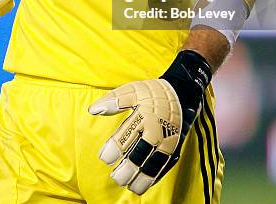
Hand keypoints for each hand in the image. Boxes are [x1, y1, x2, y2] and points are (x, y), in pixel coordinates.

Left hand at [88, 50, 210, 194]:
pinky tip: (145, 183)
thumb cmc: (152, 92)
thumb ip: (113, 100)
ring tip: (130, 185)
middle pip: (140, 155)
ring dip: (142, 178)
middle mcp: (157, 131)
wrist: (181, 94)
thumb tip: (93, 109)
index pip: (125, 137)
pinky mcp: (175, 148)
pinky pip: (165, 166)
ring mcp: (168, 142)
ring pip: (154, 165)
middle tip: (116, 177)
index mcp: (144, 116)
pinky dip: (155, 177)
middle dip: (127, 169)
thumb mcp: (132, 90)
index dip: (113, 150)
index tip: (105, 158)